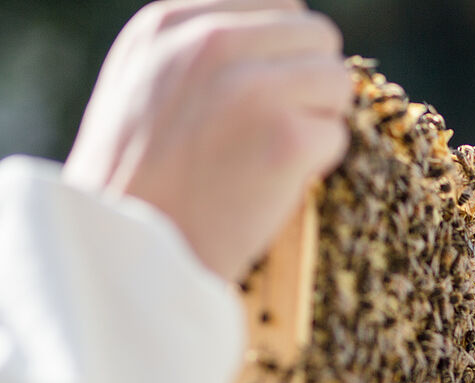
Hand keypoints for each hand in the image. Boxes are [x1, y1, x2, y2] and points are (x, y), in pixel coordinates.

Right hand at [62, 0, 350, 281]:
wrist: (125, 254)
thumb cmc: (141, 184)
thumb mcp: (146, 87)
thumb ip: (203, 54)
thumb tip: (285, 43)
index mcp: (171, 23)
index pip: (278, 5)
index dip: (285, 54)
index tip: (266, 97)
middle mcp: (211, 42)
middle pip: (317, 35)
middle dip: (310, 84)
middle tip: (274, 133)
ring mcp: (253, 88)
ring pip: (337, 80)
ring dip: (319, 122)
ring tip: (269, 158)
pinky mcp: (287, 138)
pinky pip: (339, 135)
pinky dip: (318, 166)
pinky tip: (271, 186)